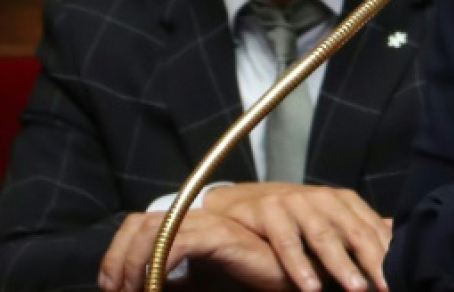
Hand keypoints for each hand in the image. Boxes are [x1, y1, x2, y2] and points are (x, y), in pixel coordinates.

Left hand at [100, 209, 290, 291]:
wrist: (291, 279)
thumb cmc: (248, 281)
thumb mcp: (200, 284)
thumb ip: (174, 284)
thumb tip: (141, 288)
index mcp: (191, 226)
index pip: (139, 223)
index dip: (116, 253)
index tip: (112, 286)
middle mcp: (199, 219)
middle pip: (140, 222)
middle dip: (117, 260)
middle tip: (118, 291)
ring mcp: (211, 225)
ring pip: (155, 231)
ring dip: (133, 265)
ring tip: (136, 291)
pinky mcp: (223, 237)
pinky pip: (178, 243)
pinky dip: (159, 266)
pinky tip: (157, 285)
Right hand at [205, 183, 390, 291]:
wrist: (237, 203)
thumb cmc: (291, 216)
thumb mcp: (327, 218)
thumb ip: (357, 227)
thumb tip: (394, 230)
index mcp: (342, 200)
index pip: (371, 228)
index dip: (387, 254)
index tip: (400, 278)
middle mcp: (322, 198)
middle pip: (354, 231)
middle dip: (373, 261)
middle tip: (386, 286)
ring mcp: (294, 202)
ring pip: (323, 237)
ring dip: (341, 265)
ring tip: (357, 288)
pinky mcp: (268, 211)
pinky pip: (287, 243)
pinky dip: (300, 266)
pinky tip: (311, 287)